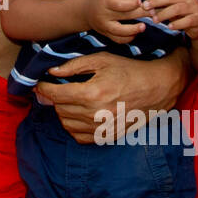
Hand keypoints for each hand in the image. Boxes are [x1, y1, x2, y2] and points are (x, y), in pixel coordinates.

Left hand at [35, 49, 188, 144]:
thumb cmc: (129, 70)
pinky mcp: (108, 136)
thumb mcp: (101, 60)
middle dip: (54, 98)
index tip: (40, 84)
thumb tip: (51, 72)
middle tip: (57, 88)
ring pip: (67, 124)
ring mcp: (102, 128)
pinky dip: (74, 127)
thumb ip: (74, 66)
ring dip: (63, 112)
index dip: (43, 88)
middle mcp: (96, 114)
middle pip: (59, 109)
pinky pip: (80, 137)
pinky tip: (79, 114)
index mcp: (92, 93)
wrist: (157, 87)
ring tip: (69, 100)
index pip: (55, 95)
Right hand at [85, 0, 145, 42]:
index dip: (131, 3)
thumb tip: (141, 3)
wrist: (86, 11)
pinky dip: (128, 38)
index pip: (119, 4)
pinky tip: (135, 33)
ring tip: (143, 27)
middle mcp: (103, 15)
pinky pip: (118, 40)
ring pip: (119, 32)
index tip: (141, 2)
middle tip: (153, 13)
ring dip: (133, 30)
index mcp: (104, 2)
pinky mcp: (106, 35)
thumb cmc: (104, 0)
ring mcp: (104, 27)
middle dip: (139, 14)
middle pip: (123, 16)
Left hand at [141, 0, 197, 39]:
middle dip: (157, 4)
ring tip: (155, 20)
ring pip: (178, 9)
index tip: (144, 4)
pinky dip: (177, 24)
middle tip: (147, 10)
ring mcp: (195, 8)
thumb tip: (146, 8)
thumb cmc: (184, 15)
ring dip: (165, 14)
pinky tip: (169, 27)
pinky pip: (187, 21)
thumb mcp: (173, 8)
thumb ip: (162, 7)